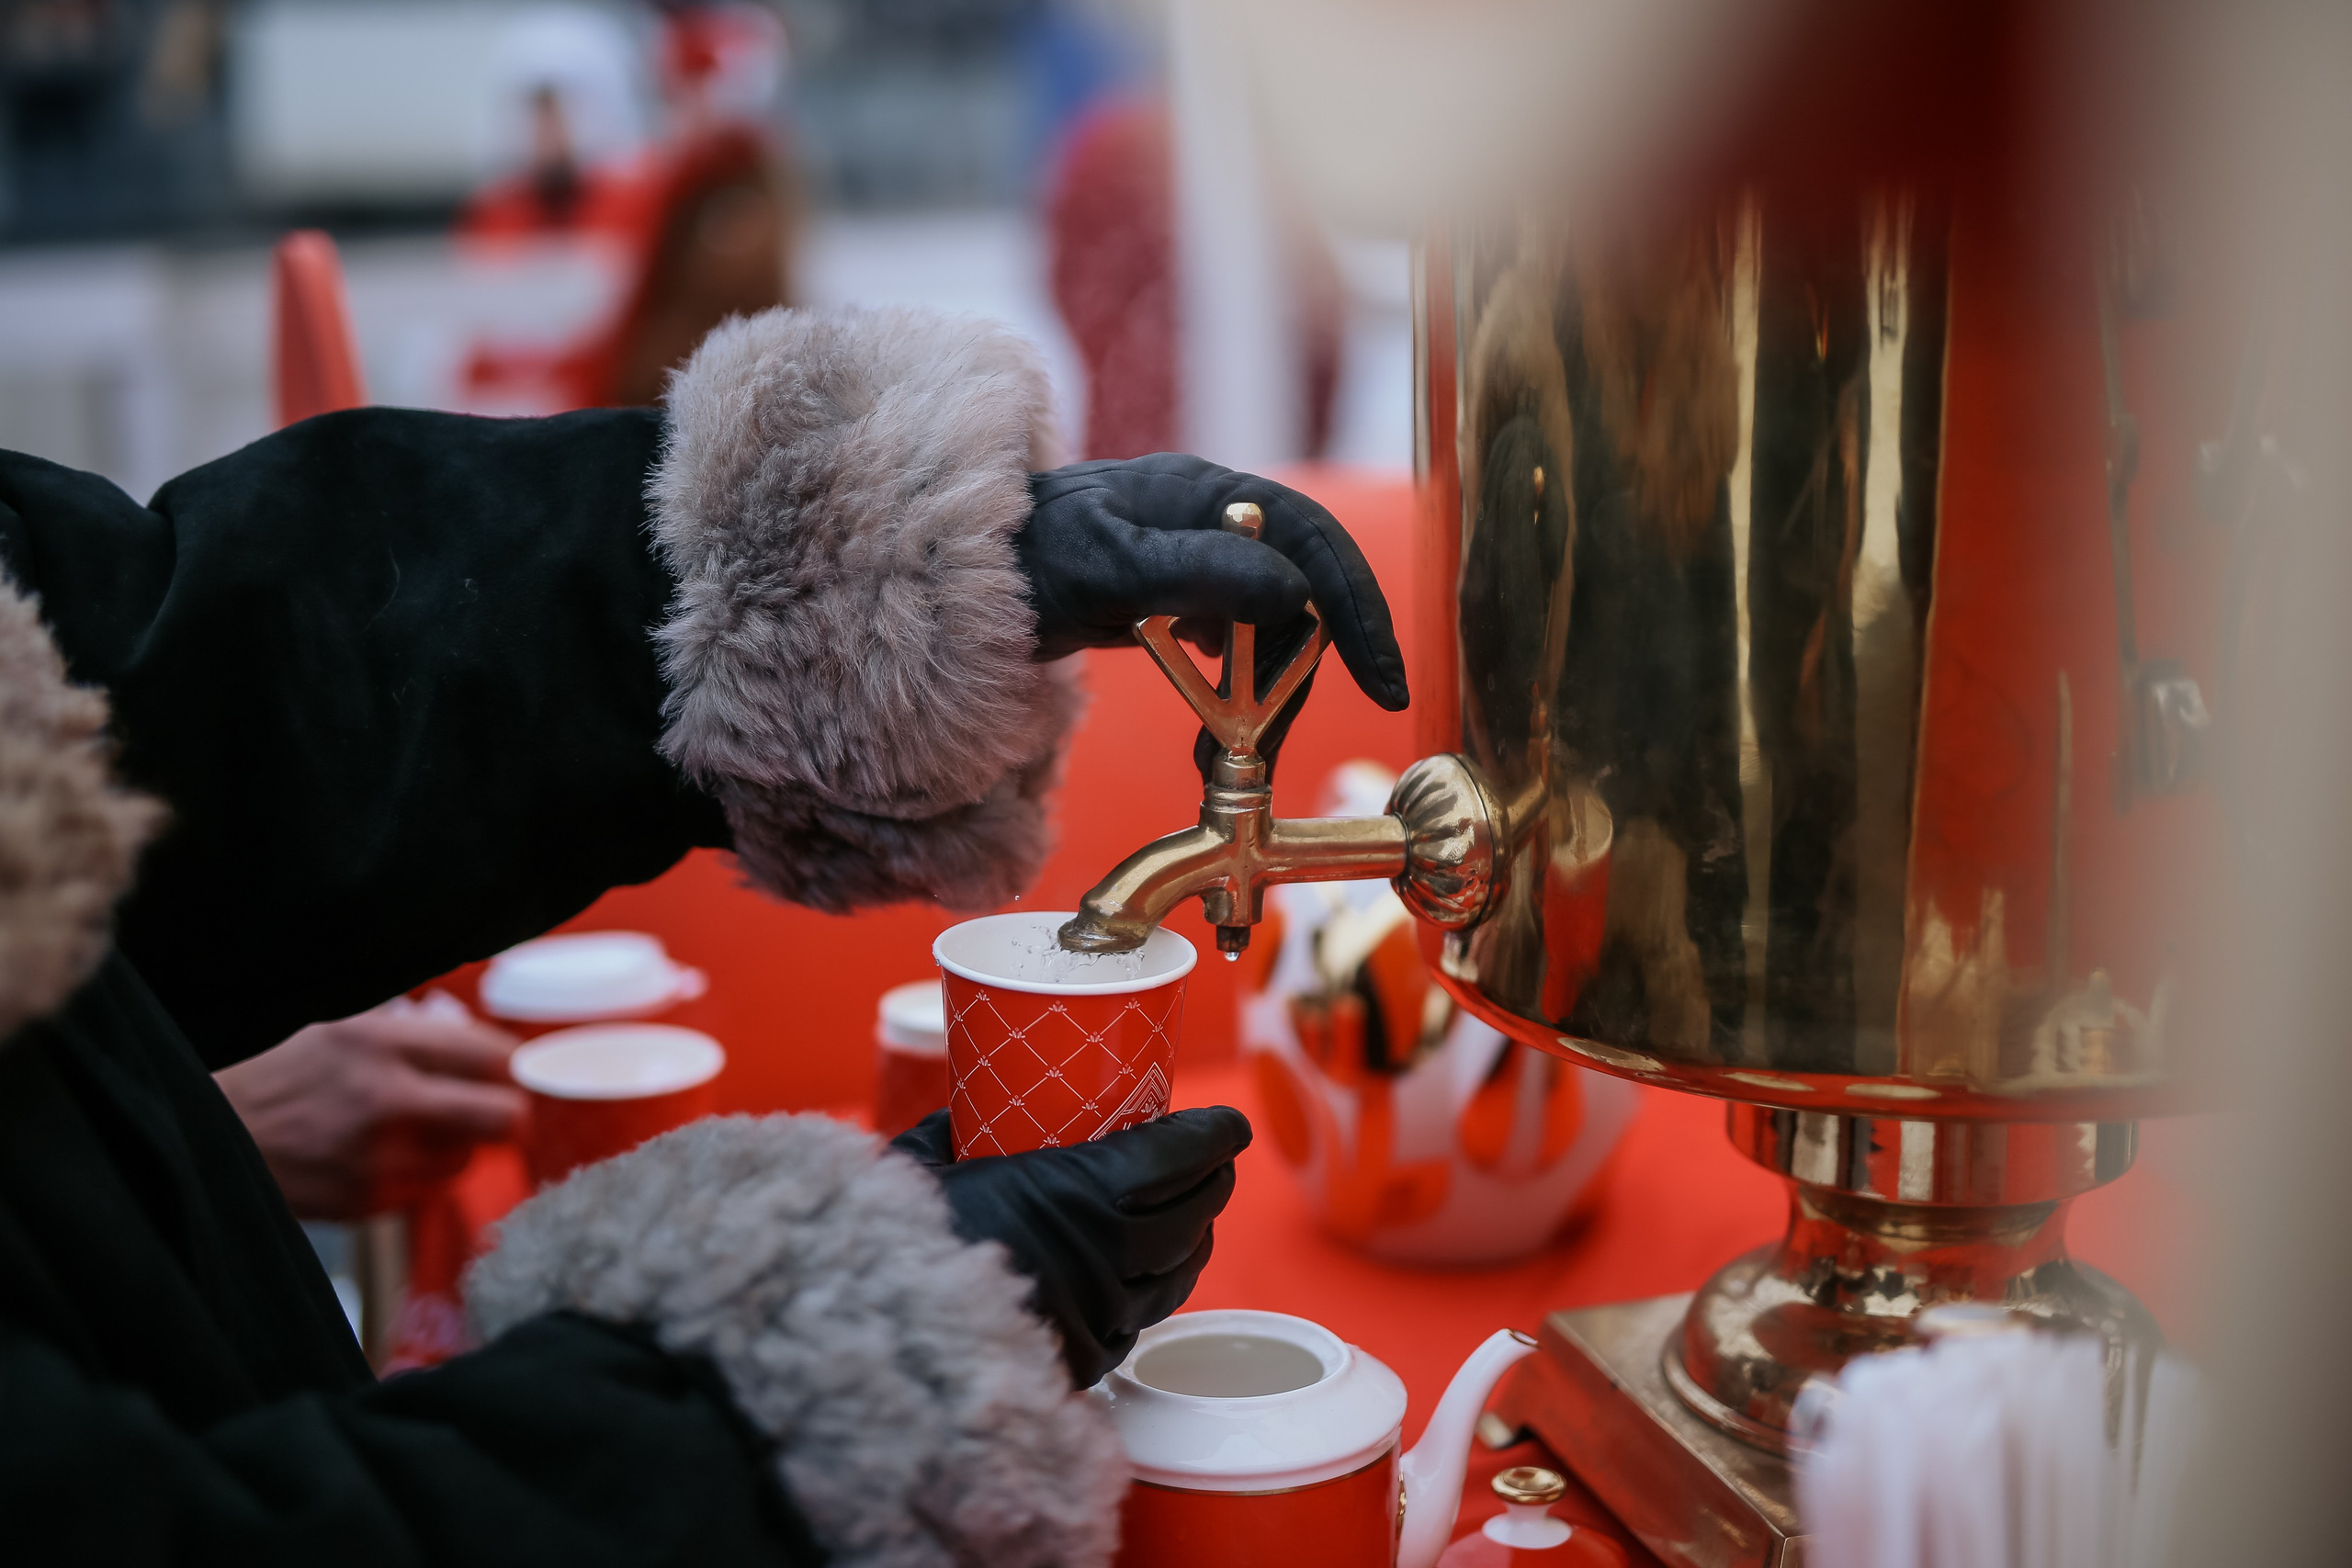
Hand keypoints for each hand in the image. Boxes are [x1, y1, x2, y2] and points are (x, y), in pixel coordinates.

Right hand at [215, 994, 523, 1220]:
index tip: (519, 1070)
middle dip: (509, 1110)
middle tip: (503, 1107)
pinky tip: (391, 1156)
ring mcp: (376, 1158)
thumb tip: (483, 1045)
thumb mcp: (342, 1027)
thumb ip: (415, 1033)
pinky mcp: (364, 1202)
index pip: (489, 1055)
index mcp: (378, 1043)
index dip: (516, 1064)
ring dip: (460, 1144)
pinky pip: (427, 1190)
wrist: (208, 1135)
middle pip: (501, 1115)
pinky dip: (422, 1174)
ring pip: (467, 1159)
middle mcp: (385, 1101)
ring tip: (426, 1129)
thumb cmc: (279, 1074)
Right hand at [889, 1106, 1252, 1386]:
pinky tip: (1150, 1277)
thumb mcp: (926, 1161)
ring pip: (1178, 1274)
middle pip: (1194, 1213)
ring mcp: (1101, 1313)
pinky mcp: (1085, 1360)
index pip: (1179, 1157)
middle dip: (1213, 1182)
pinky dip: (1156, 1291)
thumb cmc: (893, 1237)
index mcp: (1080, 1191)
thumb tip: (969, 1107)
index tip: (1227, 1122)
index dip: (1215, 1135)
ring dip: (1194, 1237)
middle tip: (1211, 1160)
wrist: (870, 1332)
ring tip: (1191, 1214)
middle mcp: (1107, 1254)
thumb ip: (959, 1129)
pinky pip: (1142, 1322)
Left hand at [1019, 455, 1408, 773]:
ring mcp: (1199, 563)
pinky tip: (1213, 743)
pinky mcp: (1181, 604)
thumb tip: (1296, 593)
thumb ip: (1201, 574)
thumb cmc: (1026, 559)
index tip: (1381, 683)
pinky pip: (1235, 655)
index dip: (1359, 611)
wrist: (959, 580)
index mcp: (1209, 494)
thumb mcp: (1109, 568)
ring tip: (1224, 766)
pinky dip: (1234, 704)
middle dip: (1294, 683)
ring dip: (1259, 708)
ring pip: (1269, 639)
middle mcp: (1216, 522)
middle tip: (1271, 751)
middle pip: (1298, 601)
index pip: (1315, 544)